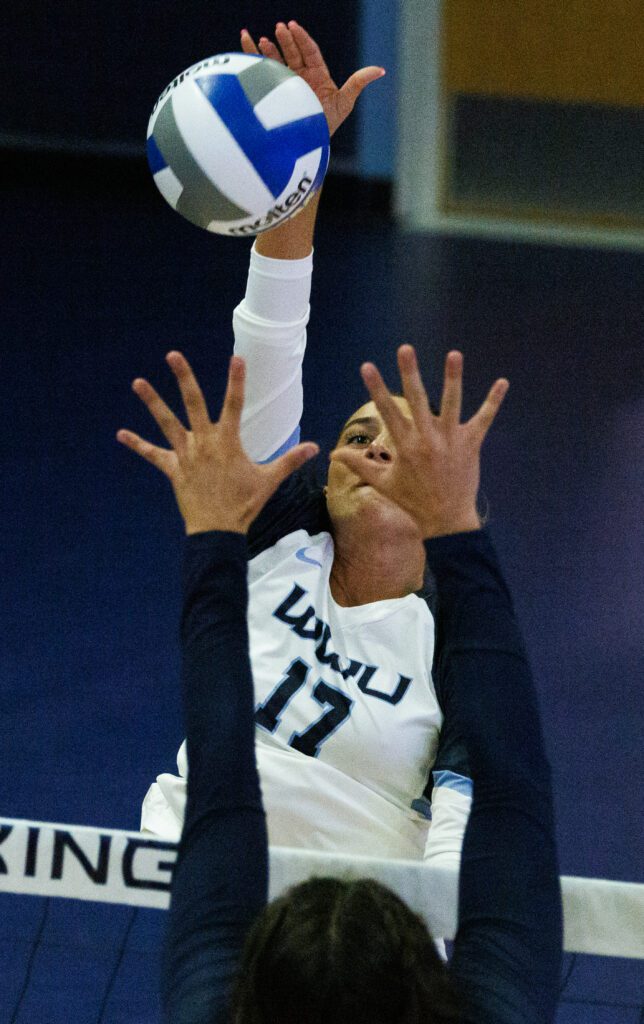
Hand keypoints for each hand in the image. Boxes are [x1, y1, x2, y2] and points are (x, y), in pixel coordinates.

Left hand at [117, 352, 317, 534]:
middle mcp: (204, 442)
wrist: (218, 531)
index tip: (237, 358)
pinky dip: (137, 445)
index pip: (234, 404)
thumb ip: (290, 460)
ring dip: (153, 402)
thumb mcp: (269, 480)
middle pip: (193, 403)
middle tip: (172, 355)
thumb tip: (315, 447)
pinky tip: (120, 434)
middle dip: (183, 378)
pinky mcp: (173, 469)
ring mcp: (186, 455)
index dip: (236, 380)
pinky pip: (153, 455)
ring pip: (167, 423)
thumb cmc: (245, 504)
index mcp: (228, 442)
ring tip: (138, 383)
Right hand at [241, 21, 384, 136]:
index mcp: (317, 74)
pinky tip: (245, 44)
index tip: (293, 27)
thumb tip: (380, 70)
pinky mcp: (271, 92)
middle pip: (292, 52)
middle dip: (285, 40)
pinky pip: (261, 72)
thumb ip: (358, 83)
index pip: (309, 51)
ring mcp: (285, 83)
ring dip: (267, 49)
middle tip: (279, 29)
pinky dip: (253, 58)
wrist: (306, 146)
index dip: (301, 38)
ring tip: (260, 40)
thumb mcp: (344, 103)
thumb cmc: (326, 125)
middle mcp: (300, 76)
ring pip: (275, 60)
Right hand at [330, 347, 508, 538]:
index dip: (375, 388)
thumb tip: (332, 454)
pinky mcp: (470, 445)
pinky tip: (502, 382)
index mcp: (404, 446)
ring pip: (452, 404)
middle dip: (410, 373)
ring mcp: (450, 441)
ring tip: (454, 354)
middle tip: (405, 349)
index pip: (386, 411)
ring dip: (453, 378)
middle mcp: (427, 439)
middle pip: (417, 400)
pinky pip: (484, 420)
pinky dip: (493, 402)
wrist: (445, 523)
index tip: (367, 366)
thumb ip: (358, 464)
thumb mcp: (382, 483)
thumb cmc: (411, 503)